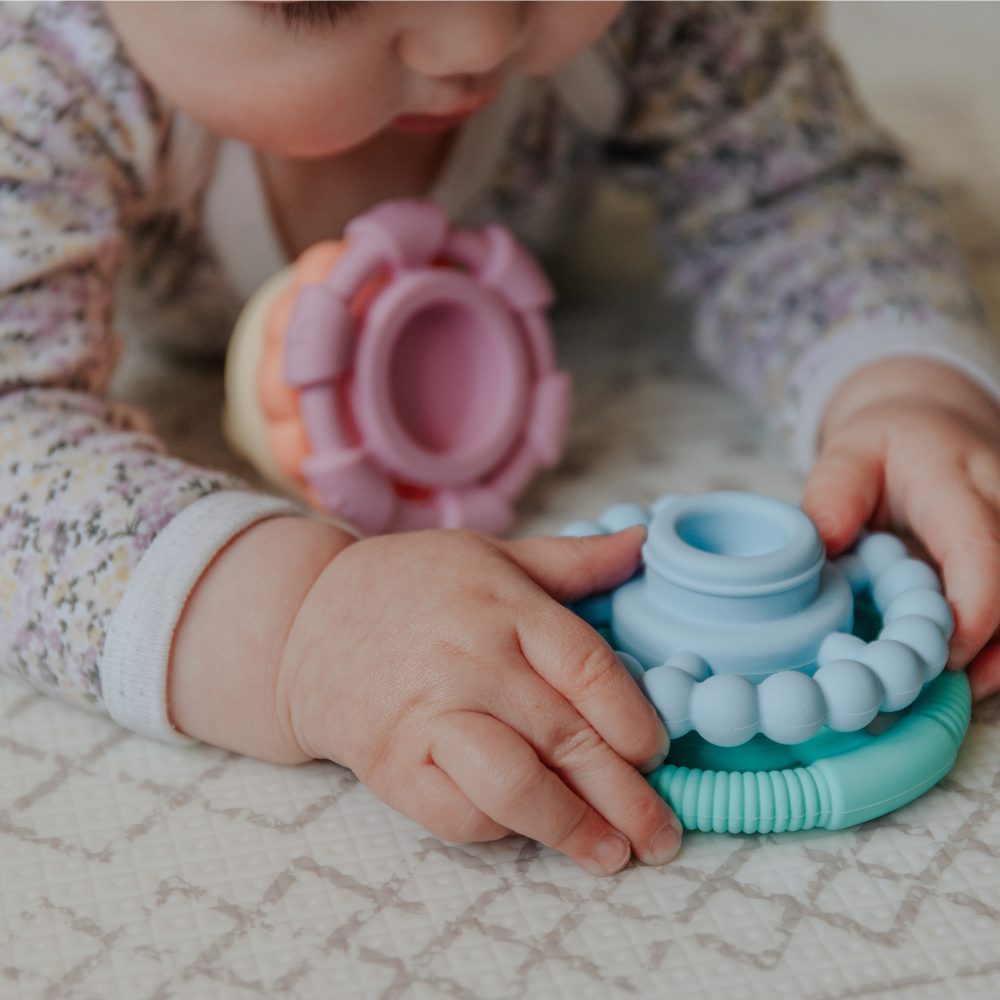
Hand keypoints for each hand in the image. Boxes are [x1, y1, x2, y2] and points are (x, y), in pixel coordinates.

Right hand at [170, 519, 679, 875]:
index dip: (635, 720)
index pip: (589, 670)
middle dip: (627, 797)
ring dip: (573, 828)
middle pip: (567, 737)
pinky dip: (504, 832)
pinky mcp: (393, 765)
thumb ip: (573, 560)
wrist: (304, 622)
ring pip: (516, 785)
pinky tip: (534, 834)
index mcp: (505, 608)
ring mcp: (429, 716)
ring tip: (613, 854)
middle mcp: (472, 663)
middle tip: (661, 835)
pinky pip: (458, 814)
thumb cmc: (411, 586)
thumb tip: (644, 543)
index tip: (657, 751)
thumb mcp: (492, 555)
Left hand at [802, 358, 999, 698]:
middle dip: (997, 645)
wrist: (934, 425)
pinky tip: (973, 670)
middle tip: (947, 684)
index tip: (946, 653)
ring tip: (963, 689)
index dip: (974, 608)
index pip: (983, 548)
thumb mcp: (850, 451)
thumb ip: (833, 493)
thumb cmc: (887, 444)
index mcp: (959, 481)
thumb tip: (824, 543)